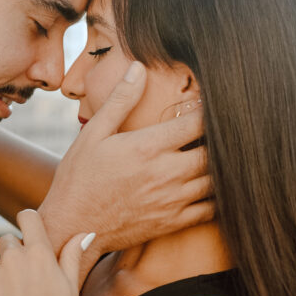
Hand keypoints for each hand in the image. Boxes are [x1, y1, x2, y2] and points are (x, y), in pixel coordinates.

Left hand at [0, 210, 87, 295]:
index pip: (28, 217)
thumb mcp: (70, 290)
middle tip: (21, 285)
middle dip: (12, 256)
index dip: (27, 221)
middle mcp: (12, 258)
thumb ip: (72, 257)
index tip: (27, 231)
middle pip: (6, 241)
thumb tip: (84, 234)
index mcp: (39, 254)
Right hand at [39, 63, 212, 258]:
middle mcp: (166, 173)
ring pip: (216, 181)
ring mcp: (172, 201)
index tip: (212, 104)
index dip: (210, 111)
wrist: (71, 227)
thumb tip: (138, 67)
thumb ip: (120, 100)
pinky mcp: (172, 223)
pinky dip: (219, 198)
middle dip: (222, 139)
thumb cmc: (79, 178)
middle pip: (214, 152)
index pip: (197, 123)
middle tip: (224, 130)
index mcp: (148, 147)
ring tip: (222, 155)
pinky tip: (215, 186)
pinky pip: (210, 210)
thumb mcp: (93, 134)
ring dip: (222, 167)